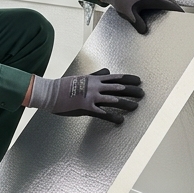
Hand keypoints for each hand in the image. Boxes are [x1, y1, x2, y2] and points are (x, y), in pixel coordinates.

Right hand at [26, 69, 143, 124]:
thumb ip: (96, 75)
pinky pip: (103, 113)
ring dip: (126, 104)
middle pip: (118, 88)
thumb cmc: (65, 85)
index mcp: (94, 79)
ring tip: (136, 106)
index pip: (116, 77)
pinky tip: (121, 120)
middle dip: (131, 90)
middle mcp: (95, 87)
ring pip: (113, 100)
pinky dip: (113, 117)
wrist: (50, 92)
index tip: (139, 80)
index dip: (128, 79)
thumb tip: (107, 71)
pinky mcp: (86, 108)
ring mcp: (91, 97)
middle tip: (142, 93)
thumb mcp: (82, 77)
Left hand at [100, 0, 181, 33]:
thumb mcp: (129, 15)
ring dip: (172, 6)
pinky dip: (166, 4)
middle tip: (183, 18)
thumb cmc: (122, 3)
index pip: (169, 3)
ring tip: (176, 16)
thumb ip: (137, 23)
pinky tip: (165, 12)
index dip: (177, 9)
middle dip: (177, 8)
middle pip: (170, 1)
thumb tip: (144, 32)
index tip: (184, 15)